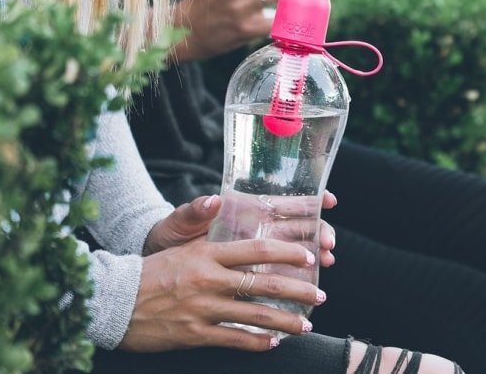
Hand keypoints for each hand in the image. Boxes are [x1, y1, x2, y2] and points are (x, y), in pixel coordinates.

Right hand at [119, 238, 325, 351]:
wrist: (114, 300)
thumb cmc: (149, 270)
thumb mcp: (177, 243)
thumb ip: (201, 223)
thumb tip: (219, 199)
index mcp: (206, 254)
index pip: (256, 251)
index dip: (287, 254)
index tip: (309, 258)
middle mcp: (209, 279)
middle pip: (264, 284)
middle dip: (298, 291)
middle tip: (319, 296)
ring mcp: (203, 308)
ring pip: (255, 316)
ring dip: (285, 322)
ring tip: (305, 326)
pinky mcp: (195, 334)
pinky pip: (234, 340)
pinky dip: (257, 343)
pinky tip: (272, 344)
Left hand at [144, 191, 339, 267]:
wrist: (157, 266)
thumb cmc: (171, 237)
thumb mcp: (179, 223)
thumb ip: (194, 212)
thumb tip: (211, 201)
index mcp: (244, 213)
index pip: (282, 202)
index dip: (308, 200)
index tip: (329, 200)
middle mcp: (255, 232)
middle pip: (297, 229)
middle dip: (318, 233)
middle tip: (329, 243)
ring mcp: (255, 256)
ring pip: (294, 254)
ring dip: (315, 257)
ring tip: (327, 263)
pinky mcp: (250, 278)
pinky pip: (279, 279)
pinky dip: (297, 281)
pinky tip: (309, 286)